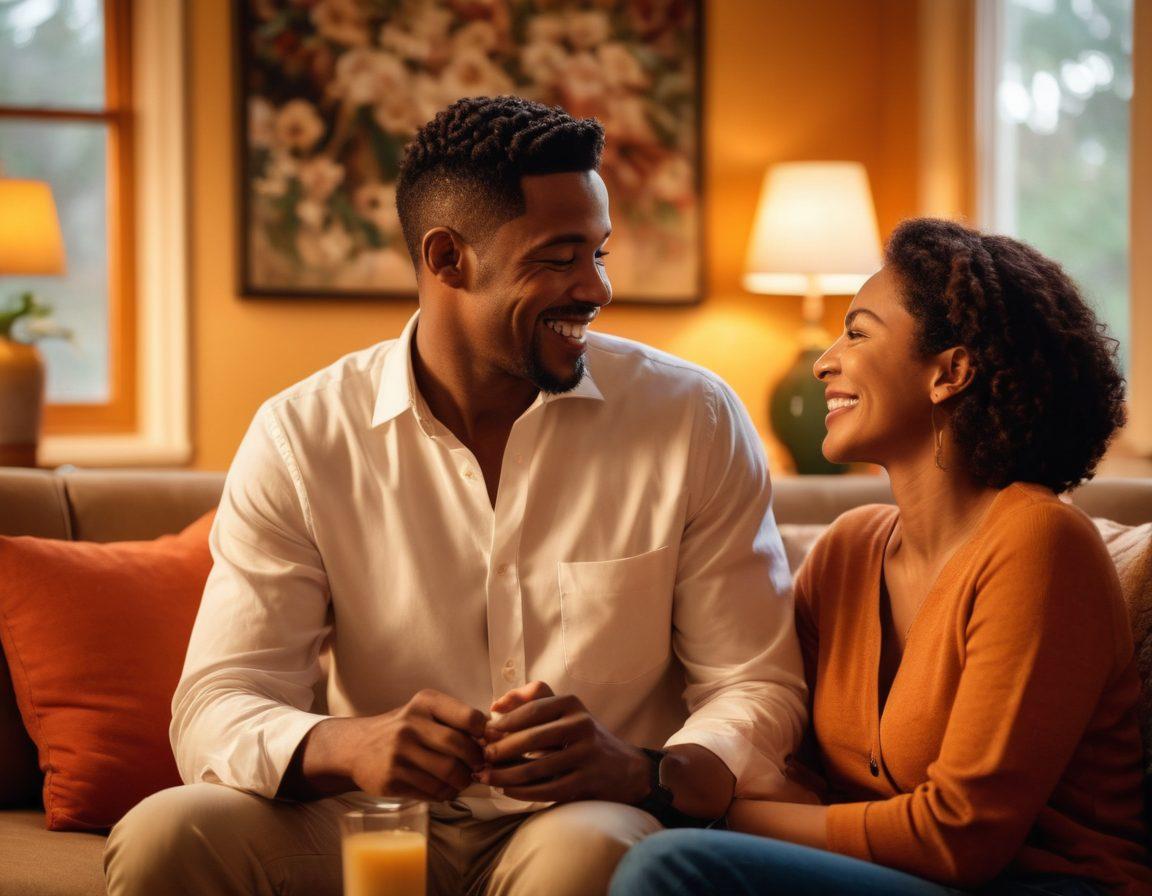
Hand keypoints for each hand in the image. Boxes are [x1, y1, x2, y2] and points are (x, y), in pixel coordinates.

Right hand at [346, 689, 487, 800]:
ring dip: (462, 781)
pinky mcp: (392, 779)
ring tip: (461, 779)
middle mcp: (410, 724)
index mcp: (425, 703)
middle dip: (476, 761)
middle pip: (460, 748)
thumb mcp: (424, 713)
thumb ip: (455, 721)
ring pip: (449, 773)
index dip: (485, 734)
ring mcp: (399, 753)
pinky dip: (445, 794)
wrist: (356, 747)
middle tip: (478, 767)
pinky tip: (443, 789)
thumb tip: (495, 739)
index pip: (469, 717)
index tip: (488, 743)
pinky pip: (432, 791)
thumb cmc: (403, 730)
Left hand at [478, 681, 648, 803]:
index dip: (506, 722)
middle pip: (531, 739)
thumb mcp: (567, 710)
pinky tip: (507, 791)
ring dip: (506, 775)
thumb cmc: (585, 737)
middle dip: (501, 750)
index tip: (485, 732)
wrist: (626, 769)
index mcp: (573, 705)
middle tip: (482, 757)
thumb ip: (534, 699)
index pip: (532, 710)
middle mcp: (581, 725)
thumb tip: (496, 704)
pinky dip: (522, 792)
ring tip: (487, 777)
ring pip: (536, 768)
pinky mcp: (586, 781)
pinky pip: (546, 790)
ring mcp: (585, 754)